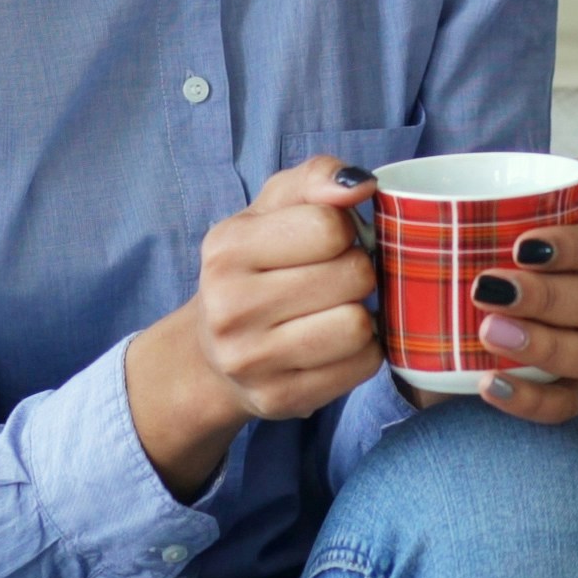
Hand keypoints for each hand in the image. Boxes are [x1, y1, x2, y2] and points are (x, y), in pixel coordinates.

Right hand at [125, 157, 382, 496]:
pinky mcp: (280, 399)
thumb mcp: (274, 208)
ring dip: (361, 314)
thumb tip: (362, 184)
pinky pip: (362, 366)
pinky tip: (335, 343)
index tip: (327, 242)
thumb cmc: (256, 266)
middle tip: (333, 280)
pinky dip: (362, 351)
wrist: (214, 352)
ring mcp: (252, 360)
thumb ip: (317, 178)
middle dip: (355, 271)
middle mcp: (229, 307)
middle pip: (352, 275)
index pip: (329, 227)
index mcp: (227, 248)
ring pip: (359, 326)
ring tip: (335, 311)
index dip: (343, 230)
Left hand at [464, 157, 577, 422]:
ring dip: (543, 346)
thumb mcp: (541, 193)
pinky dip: (530, 400)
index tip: (521, 247)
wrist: (480, 287)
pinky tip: (490, 385)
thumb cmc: (517, 231)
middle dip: (550, 298)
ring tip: (488, 332)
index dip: (576, 248)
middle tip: (488, 288)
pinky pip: (568, 406)